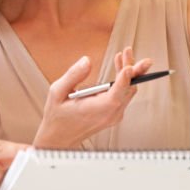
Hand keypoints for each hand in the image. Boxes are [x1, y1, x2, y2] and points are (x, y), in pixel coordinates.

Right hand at [34, 47, 152, 148]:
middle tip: (129, 51)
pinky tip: (120, 67)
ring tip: (123, 54)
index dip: (124, 80)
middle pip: (128, 89)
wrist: (59, 138)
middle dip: (132, 69)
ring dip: (129, 72)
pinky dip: (124, 80)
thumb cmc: (57, 116)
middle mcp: (109, 115)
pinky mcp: (114, 114)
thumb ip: (73, 75)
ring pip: (128, 91)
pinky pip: (124, 95)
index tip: (129, 66)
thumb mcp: (57, 92)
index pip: (115, 96)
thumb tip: (87, 60)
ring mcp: (114, 115)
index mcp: (95, 111)